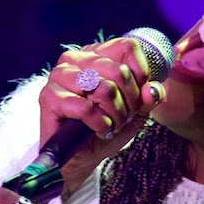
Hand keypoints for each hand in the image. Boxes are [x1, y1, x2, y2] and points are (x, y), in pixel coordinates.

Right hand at [39, 37, 165, 191]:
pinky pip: (87, 108)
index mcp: (96, 53)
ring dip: (115, 115)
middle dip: (129, 103)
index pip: (127, 47)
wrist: (81, 157)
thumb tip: (153, 89)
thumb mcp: (136, 111)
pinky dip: (99, 124)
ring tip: (109, 123)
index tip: (138, 96)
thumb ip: (149, 96)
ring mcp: (59, 75)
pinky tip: (96, 129)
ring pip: (104, 89)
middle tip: (121, 117)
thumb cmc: (106, 126)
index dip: (140, 73)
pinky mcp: (49, 96)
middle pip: (120, 71)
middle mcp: (75, 58)